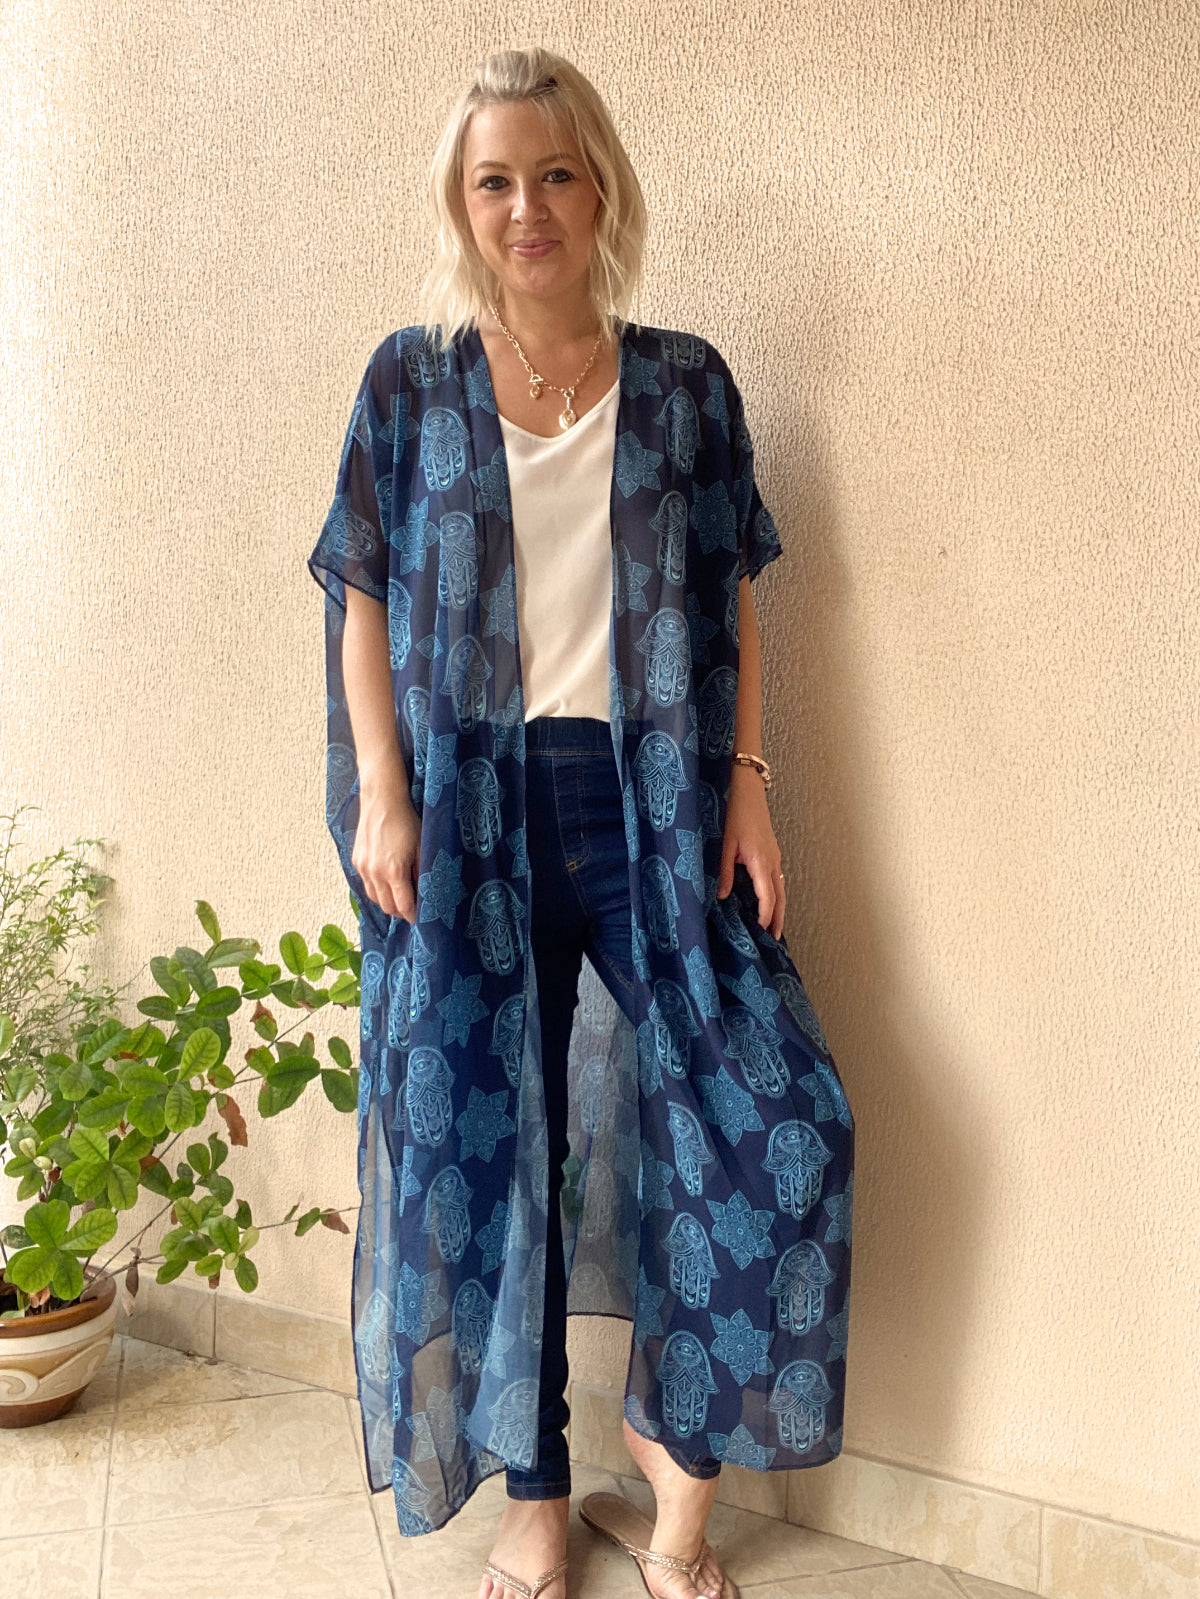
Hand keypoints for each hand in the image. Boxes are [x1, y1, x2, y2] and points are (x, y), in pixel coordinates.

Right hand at [351, 773, 421, 923]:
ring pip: (375, 898)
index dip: (413, 915)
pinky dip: (377, 889)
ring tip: (400, 896)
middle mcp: (375, 872)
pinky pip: (366, 885)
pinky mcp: (356, 861)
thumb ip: (423, 873)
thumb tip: (426, 894)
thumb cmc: (406, 821)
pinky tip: (387, 882)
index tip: (420, 918)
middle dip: (400, 911)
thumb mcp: (422, 848)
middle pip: (387, 907)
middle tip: (411, 908)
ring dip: (387, 902)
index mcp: (394, 871)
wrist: (382, 801)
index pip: (403, 906)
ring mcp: (363, 867)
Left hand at [716, 766, 785, 938]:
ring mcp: (774, 855)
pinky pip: (777, 877)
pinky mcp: (771, 851)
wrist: (746, 789)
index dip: (765, 915)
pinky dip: (776, 894)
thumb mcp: (724, 844)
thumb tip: (723, 896)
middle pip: (780, 896)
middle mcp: (772, 860)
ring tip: (773, 926)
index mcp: (760, 861)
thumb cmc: (734, 813)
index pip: (768, 896)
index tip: (760, 931)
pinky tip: (768, 900)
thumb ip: (725, 871)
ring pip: (780, 887)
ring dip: (779, 908)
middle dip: (778, 918)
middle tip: (775, 938)